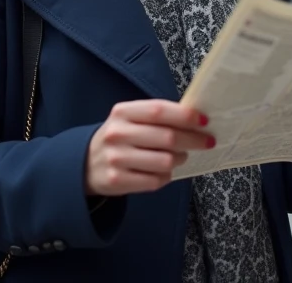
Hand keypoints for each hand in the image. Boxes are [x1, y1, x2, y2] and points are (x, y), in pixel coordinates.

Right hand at [86, 100, 212, 196]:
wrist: (84, 163)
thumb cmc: (119, 138)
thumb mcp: (129, 119)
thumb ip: (156, 117)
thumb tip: (194, 119)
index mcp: (122, 112)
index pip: (159, 111)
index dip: (185, 116)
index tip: (204, 121)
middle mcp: (117, 134)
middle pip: (167, 137)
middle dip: (193, 140)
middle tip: (206, 142)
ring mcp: (116, 159)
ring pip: (165, 161)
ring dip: (180, 159)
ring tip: (180, 156)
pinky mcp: (117, 181)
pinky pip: (156, 180)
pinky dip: (166, 176)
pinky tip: (164, 171)